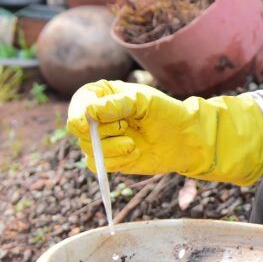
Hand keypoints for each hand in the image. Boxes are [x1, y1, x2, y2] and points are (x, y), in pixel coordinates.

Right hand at [66, 80, 262, 184]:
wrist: (184, 138)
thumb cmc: (165, 112)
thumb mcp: (144, 101)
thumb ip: (117, 105)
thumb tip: (89, 111)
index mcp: (103, 96)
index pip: (80, 102)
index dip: (78, 113)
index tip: (87, 122)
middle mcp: (98, 118)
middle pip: (78, 128)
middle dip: (99, 130)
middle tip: (124, 126)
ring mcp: (102, 140)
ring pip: (88, 148)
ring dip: (110, 147)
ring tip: (133, 142)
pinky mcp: (109, 159)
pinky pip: (98, 164)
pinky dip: (115, 160)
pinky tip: (134, 152)